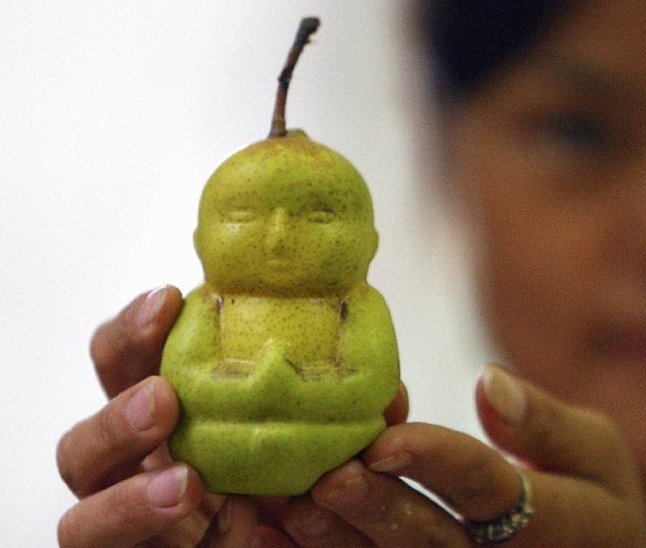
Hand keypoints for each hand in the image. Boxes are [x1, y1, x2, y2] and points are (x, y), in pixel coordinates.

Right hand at [55, 286, 409, 546]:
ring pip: (82, 524)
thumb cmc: (294, 489)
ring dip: (127, 502)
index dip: (131, 332)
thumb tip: (390, 397)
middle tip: (166, 399)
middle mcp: (131, 475)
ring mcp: (129, 531)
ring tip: (187, 484)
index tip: (170, 298)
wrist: (289, 543)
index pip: (120, 366)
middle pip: (79, 447)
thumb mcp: (324, 443)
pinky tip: (239, 528)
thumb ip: (342, 417)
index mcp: (161, 417)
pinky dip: (188, 545)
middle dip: (116, 419)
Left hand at [269, 365, 645, 546]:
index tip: (385, 435)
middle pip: (427, 540)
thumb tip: (488, 378)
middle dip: (372, 508)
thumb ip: (547, 423)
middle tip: (323, 478)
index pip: (486, 489)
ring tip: (284, 506)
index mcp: (549, 522)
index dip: (436, 462)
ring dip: (333, 541)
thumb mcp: (598, 456)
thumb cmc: (595, 505)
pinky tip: (270, 537)